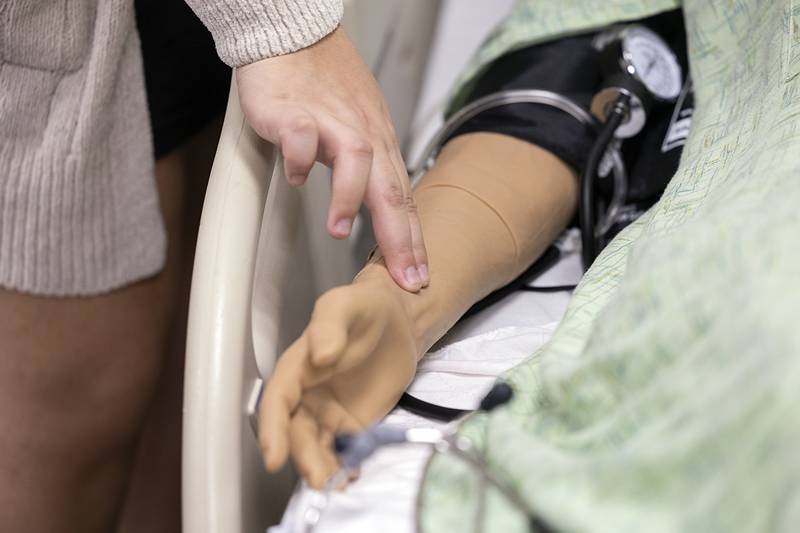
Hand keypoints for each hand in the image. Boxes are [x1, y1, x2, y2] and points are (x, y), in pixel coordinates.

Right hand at [236, 28, 428, 291]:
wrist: (295, 33)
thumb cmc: (326, 81)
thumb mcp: (360, 126)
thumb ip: (369, 167)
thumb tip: (381, 209)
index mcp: (380, 143)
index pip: (403, 199)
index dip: (413, 241)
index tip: (418, 278)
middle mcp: (364, 134)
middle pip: (390, 190)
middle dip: (401, 238)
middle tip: (405, 278)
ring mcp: (331, 121)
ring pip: (355, 161)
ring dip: (350, 199)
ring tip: (340, 232)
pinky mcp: (295, 111)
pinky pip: (302, 136)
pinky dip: (301, 159)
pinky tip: (297, 179)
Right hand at [258, 276, 418, 487]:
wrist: (400, 321)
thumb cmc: (365, 308)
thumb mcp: (346, 305)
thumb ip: (330, 326)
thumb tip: (320, 355)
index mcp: (298, 366)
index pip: (278, 400)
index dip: (272, 428)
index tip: (274, 455)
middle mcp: (307, 394)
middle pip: (296, 431)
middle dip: (302, 457)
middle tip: (319, 478)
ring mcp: (328, 412)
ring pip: (316, 446)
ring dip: (321, 467)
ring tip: (337, 484)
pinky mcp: (352, 424)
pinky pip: (341, 450)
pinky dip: (342, 467)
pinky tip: (351, 478)